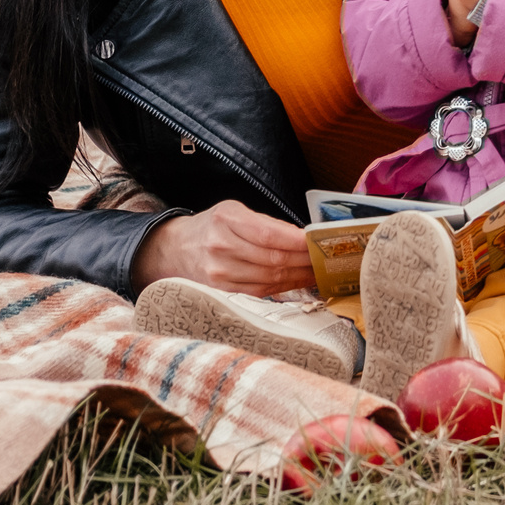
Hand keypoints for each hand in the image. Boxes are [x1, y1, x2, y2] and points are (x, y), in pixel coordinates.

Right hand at [130, 199, 316, 295]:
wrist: (177, 249)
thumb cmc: (212, 226)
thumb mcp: (234, 211)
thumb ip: (266, 223)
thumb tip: (301, 238)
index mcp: (225, 220)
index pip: (268, 234)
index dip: (297, 241)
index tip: (319, 241)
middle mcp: (220, 248)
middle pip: (273, 260)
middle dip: (305, 261)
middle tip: (327, 259)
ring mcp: (219, 274)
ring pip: (270, 279)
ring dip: (299, 276)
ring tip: (318, 271)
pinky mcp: (222, 292)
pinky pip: (260, 292)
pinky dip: (284, 288)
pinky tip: (299, 281)